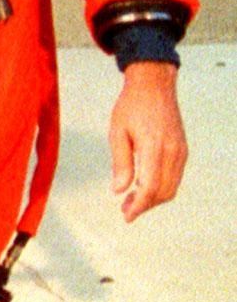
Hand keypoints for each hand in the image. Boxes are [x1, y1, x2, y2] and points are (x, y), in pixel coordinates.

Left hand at [109, 59, 186, 221]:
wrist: (154, 85)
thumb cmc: (131, 106)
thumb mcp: (118, 133)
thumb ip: (120, 163)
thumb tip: (119, 190)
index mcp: (154, 147)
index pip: (150, 187)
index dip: (138, 205)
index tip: (127, 216)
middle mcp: (172, 152)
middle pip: (163, 192)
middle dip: (145, 205)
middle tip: (125, 210)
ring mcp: (180, 151)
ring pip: (172, 187)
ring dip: (154, 198)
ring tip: (132, 200)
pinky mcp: (182, 149)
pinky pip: (175, 176)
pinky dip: (161, 187)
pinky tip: (144, 186)